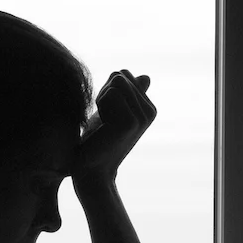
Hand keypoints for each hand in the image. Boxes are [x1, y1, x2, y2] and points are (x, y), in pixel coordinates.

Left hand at [73, 69, 156, 193]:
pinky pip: (111, 93)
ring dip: (101, 100)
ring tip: (104, 123)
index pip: (122, 74)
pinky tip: (103, 127)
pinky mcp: (132, 121)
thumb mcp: (113, 110)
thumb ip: (127, 92)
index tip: (107, 113)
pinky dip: (100, 107)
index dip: (107, 90)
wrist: (92, 168)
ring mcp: (143, 116)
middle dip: (104, 93)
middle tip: (104, 120)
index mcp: (149, 107)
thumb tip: (146, 76)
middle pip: (120, 76)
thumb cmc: (98, 139)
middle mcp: (151, 111)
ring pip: (116, 82)